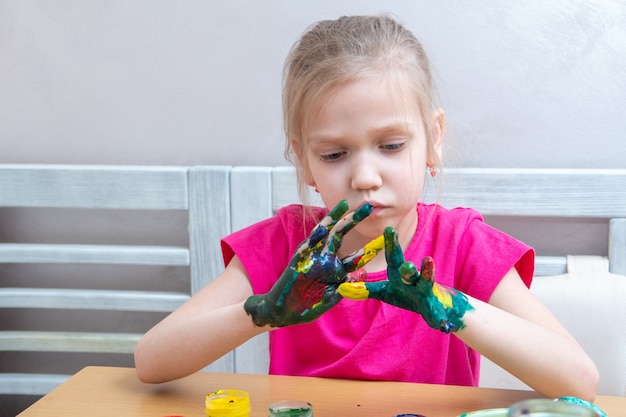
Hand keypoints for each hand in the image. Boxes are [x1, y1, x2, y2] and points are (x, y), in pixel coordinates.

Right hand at [244, 200, 383, 326]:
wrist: (284, 311)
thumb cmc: (308, 306)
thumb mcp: (331, 298)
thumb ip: (346, 287)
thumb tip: (362, 274)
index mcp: (337, 269)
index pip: (357, 255)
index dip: (371, 246)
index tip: (386, 236)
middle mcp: (326, 258)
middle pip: (343, 235)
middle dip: (355, 220)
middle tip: (369, 205)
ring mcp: (313, 256)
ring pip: (326, 233)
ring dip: (336, 219)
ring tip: (346, 204)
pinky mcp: (300, 259)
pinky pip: (309, 244)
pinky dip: (317, 234)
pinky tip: (325, 225)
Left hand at [338, 227, 472, 332]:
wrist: (439, 308)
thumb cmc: (408, 295)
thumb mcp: (387, 292)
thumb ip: (366, 289)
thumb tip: (341, 288)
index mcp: (399, 275)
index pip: (393, 257)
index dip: (389, 244)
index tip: (388, 229)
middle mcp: (414, 279)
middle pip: (406, 265)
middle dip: (398, 251)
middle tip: (392, 235)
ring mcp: (427, 293)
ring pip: (426, 281)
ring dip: (426, 271)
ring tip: (428, 260)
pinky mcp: (438, 312)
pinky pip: (441, 318)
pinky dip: (443, 321)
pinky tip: (445, 326)